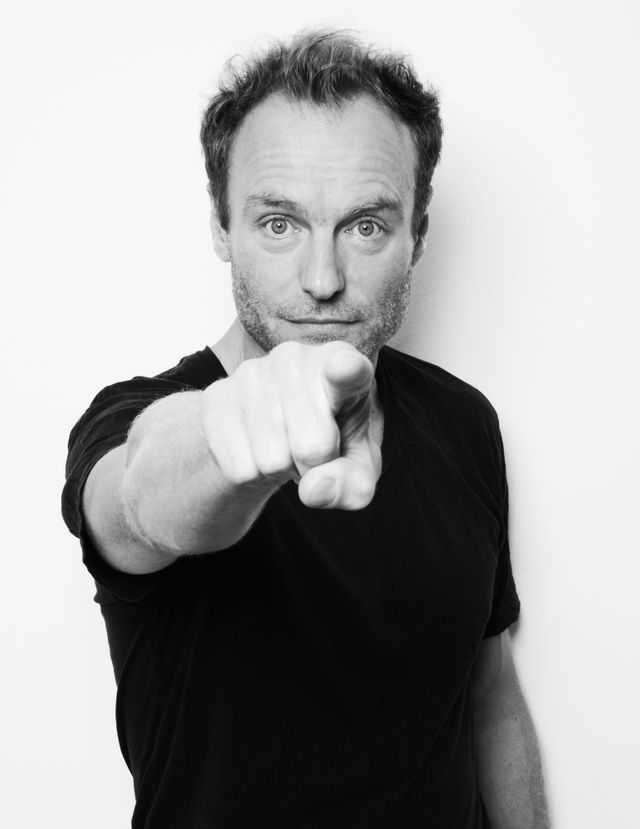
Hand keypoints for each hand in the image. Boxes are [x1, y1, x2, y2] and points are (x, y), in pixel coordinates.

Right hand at [200, 341, 380, 509]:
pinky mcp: (217, 397)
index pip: (347, 368)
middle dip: (314, 466)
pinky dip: (252, 475)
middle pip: (313, 447)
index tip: (346, 369)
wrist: (274, 433)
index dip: (346, 371)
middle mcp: (296, 358)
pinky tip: (257, 449)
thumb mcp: (356, 470)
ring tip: (285, 446)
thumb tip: (314, 490)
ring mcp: (252, 372)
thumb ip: (353, 485)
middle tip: (311, 450)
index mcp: (343, 364)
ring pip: (272, 461)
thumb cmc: (330, 442)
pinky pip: (239, 468)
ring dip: (282, 471)